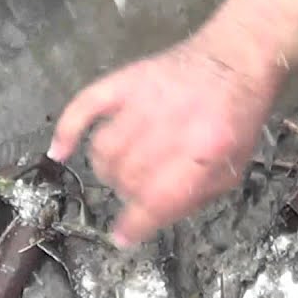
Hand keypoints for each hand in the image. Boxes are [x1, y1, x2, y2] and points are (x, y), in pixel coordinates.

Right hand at [48, 32, 277, 247]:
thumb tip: (147, 221)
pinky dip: (66, 130)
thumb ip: (193, 198)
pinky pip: (84, 105)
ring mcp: (147, 98)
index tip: (123, 237)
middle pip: (128, 177)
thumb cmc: (237, 119)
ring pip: (104, 151)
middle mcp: (174, 125)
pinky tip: (60, 151)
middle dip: (127, 194)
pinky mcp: (128, 78)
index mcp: (207, 150)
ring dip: (107, 170)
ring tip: (121, 170)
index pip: (158, 200)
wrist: (235, 60)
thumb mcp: (233, 168)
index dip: (134, 226)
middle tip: (137, 191)